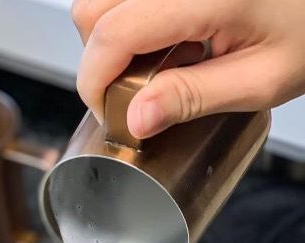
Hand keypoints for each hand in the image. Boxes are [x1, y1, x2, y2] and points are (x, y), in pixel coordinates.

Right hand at [72, 0, 304, 137]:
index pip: (112, 35)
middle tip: (133, 91)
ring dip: (109, 39)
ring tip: (154, 62)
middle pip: (91, 11)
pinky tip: (162, 40)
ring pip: (99, 1)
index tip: (111, 115)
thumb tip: (135, 119)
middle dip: (98, 62)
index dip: (95, 84)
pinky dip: (126, 22)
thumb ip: (193, 97)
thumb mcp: (261, 79)